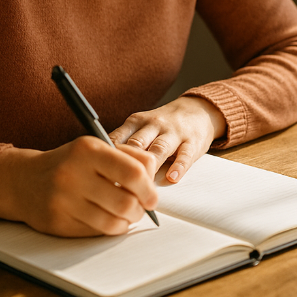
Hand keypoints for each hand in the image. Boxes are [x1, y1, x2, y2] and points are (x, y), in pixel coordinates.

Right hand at [0, 137, 157, 236]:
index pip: (133, 171)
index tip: (152, 196)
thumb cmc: (68, 163)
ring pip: (113, 222)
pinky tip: (107, 220)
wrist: (23, 181)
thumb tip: (154, 174)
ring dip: (127, 222)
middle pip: (126, 202)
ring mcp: (63, 200)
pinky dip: (109, 229)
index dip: (149, 188)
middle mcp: (74, 174)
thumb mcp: (95, 148)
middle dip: (140, 209)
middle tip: (141, 208)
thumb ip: (128, 156)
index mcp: (88, 150)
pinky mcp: (58, 222)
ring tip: (126, 215)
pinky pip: (96, 232)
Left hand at [110, 96, 225, 182]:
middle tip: (117, 185)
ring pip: (159, 149)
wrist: (198, 110)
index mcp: (137, 122)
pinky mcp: (192, 142)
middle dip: (127, 163)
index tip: (98, 175)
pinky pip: (185, 155)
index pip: (118, 137)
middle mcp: (154, 125)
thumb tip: (99, 167)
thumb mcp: (141, 127)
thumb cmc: (162, 126)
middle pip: (137, 144)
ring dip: (150, 167)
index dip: (108, 156)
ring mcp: (174, 133)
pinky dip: (178, 167)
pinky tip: (172, 178)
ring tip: (142, 185)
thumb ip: (124, 143)